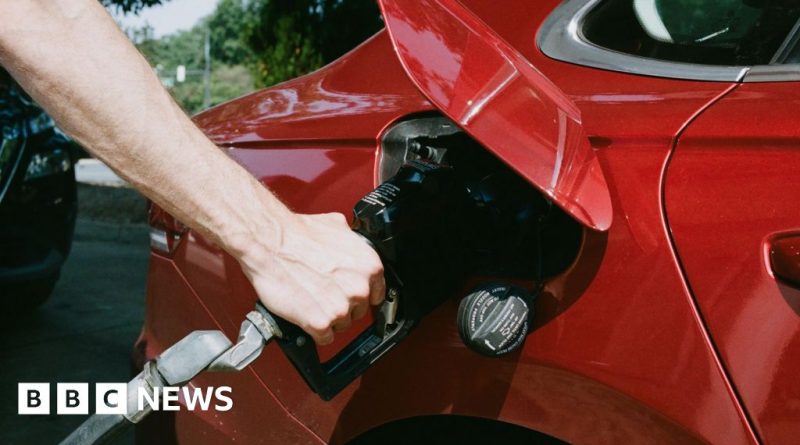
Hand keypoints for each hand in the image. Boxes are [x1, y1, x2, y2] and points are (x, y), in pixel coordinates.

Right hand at [238, 212, 384, 344]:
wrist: (269, 242)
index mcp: (369, 266)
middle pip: (358, 311)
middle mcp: (359, 289)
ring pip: (341, 325)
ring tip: (311, 301)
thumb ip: (352, 242)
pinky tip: (306, 316)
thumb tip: (352, 246)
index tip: (351, 296)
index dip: (360, 296)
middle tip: (323, 294)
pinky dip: (315, 331)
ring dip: (328, 318)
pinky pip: (324, 337)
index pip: (376, 294)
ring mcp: (340, 308)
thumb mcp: (337, 226)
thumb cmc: (297, 234)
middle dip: (342, 305)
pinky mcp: (320, 323)